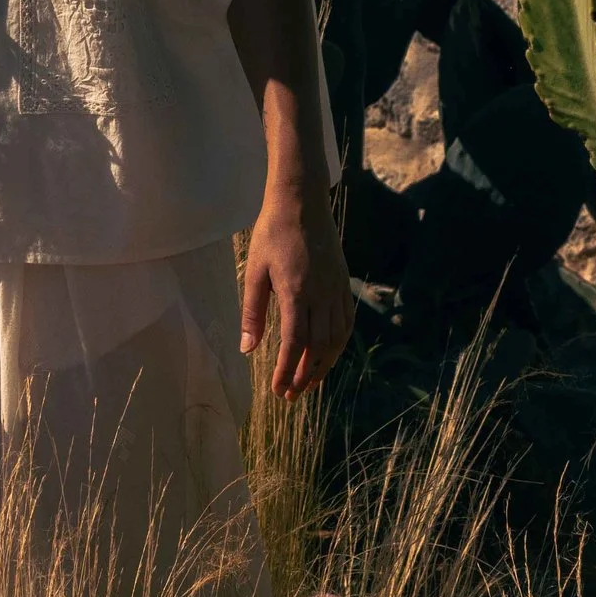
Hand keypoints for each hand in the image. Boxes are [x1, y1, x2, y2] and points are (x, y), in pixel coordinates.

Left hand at [241, 190, 353, 399]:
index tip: (278, 390)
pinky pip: (347, 321)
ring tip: (310, 381)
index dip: (287, 371)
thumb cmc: (272, 233)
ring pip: (337, 338)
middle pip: (319, 347)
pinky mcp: (344, 282)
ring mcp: (337, 288)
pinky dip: (340, 343)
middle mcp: (322, 294)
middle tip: (293, 395)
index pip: (294, 344)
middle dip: (306, 375)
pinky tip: (329, 353)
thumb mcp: (255, 272)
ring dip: (325, 364)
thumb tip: (248, 349)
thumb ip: (253, 312)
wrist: (302, 202)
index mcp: (296, 292)